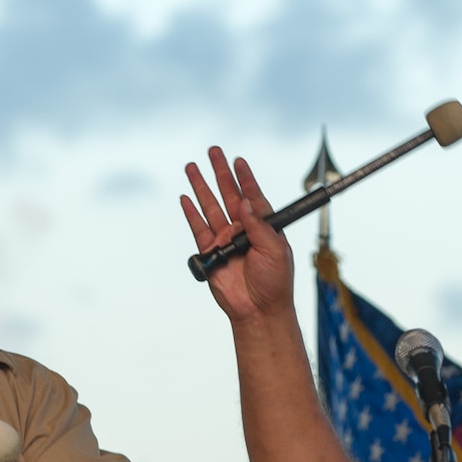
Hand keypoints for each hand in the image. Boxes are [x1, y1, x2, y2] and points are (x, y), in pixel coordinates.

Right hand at [180, 147, 294, 321]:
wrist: (258, 310)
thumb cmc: (275, 282)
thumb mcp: (275, 250)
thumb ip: (259, 225)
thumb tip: (245, 202)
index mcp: (263, 226)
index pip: (253, 196)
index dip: (245, 178)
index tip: (238, 161)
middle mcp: (243, 229)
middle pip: (229, 194)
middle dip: (220, 173)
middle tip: (214, 152)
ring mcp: (225, 240)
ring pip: (211, 207)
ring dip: (202, 186)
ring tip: (193, 167)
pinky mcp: (211, 253)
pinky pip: (198, 228)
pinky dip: (191, 213)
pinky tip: (185, 198)